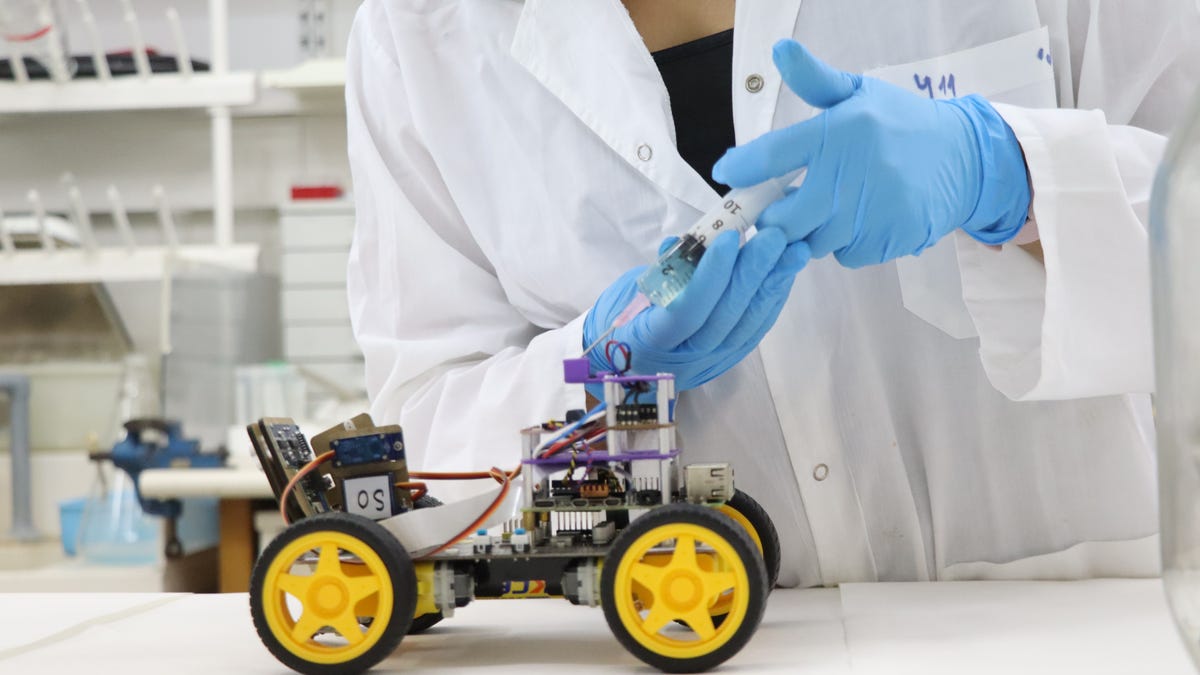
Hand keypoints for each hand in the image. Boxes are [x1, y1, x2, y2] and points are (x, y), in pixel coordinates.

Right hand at [584, 229, 809, 390]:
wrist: (621, 368)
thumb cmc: (619, 321)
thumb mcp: (627, 293)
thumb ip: (662, 270)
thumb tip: (691, 240)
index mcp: (650, 341)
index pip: (688, 310)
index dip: (711, 276)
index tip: (729, 239)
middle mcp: (685, 359)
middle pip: (726, 317)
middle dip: (754, 273)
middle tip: (776, 235)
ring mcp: (710, 363)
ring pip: (748, 325)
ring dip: (773, 285)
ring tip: (793, 250)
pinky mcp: (728, 359)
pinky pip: (755, 330)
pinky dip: (773, 299)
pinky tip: (785, 274)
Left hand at [712, 40, 1030, 268]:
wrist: (965, 158)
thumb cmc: (901, 123)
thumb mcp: (859, 93)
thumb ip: (815, 79)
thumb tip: (780, 50)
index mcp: (838, 133)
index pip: (770, 156)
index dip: (740, 168)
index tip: (728, 172)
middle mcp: (850, 176)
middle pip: (782, 219)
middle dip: (773, 215)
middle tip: (782, 202)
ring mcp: (869, 214)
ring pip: (811, 242)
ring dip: (809, 231)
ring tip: (826, 207)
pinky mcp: (887, 240)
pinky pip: (844, 255)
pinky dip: (844, 243)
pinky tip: (858, 220)